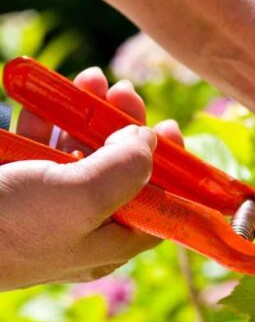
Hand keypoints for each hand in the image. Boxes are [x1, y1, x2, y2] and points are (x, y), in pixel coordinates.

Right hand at [0, 67, 182, 290]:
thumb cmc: (7, 226)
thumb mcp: (81, 199)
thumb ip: (126, 169)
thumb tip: (148, 141)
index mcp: (107, 243)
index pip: (158, 206)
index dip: (172, 169)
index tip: (172, 130)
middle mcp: (80, 227)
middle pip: (119, 171)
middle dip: (125, 128)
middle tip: (126, 92)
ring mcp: (43, 204)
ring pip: (78, 152)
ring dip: (87, 113)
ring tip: (92, 78)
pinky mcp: (11, 182)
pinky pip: (37, 145)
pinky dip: (46, 117)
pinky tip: (49, 92)